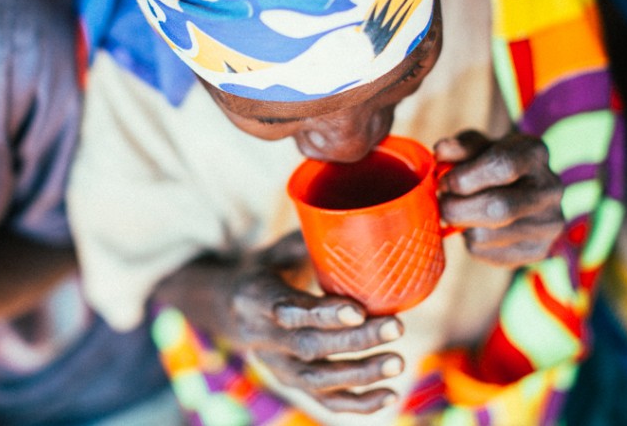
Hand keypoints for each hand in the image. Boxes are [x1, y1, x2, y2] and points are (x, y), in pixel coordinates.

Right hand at [185, 233, 405, 413]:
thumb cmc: (265, 271)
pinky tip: (389, 395)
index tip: (358, 310)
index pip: (288, 311)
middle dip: (355, 341)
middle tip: (397, 327)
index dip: (323, 314)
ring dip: (361, 374)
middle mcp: (261, 338)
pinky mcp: (291, 383)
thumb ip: (307, 241)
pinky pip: (324, 401)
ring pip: (318, 379)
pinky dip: (357, 404)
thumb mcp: (275, 251)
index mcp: (254, 297)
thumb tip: (349, 221)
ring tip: (398, 362)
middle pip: (309, 346)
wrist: (229, 310)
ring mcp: (276, 366)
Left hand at [434, 130, 563, 266]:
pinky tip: (477, 226)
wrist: (519, 189)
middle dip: (456, 207)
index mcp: (535, 153)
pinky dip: (469, 242)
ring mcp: (548, 224)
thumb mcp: (475, 145)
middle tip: (444, 201)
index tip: (444, 182)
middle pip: (496, 208)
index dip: (464, 177)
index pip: (502, 166)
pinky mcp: (536, 251)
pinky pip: (484, 253)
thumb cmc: (489, 162)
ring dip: (460, 225)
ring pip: (484, 236)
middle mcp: (550, 189)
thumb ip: (458, 147)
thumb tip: (441, 151)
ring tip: (462, 211)